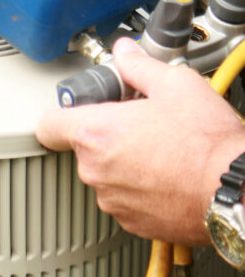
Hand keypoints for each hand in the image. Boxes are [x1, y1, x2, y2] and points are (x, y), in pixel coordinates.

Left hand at [36, 37, 244, 244]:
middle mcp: (96, 171)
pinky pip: (126, 199)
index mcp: (97, 133)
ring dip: (125, 163)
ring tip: (162, 150)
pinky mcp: (131, 223)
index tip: (79, 109)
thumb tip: (125, 53)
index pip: (49, 125)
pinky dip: (141, 188)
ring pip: (107, 175)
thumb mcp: (176, 85)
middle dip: (109, 135)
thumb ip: (140, 67)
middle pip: (85, 148)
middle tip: (142, 123)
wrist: (231, 190)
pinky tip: (168, 174)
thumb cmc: (206, 143)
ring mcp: (112, 200)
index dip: (63, 114)